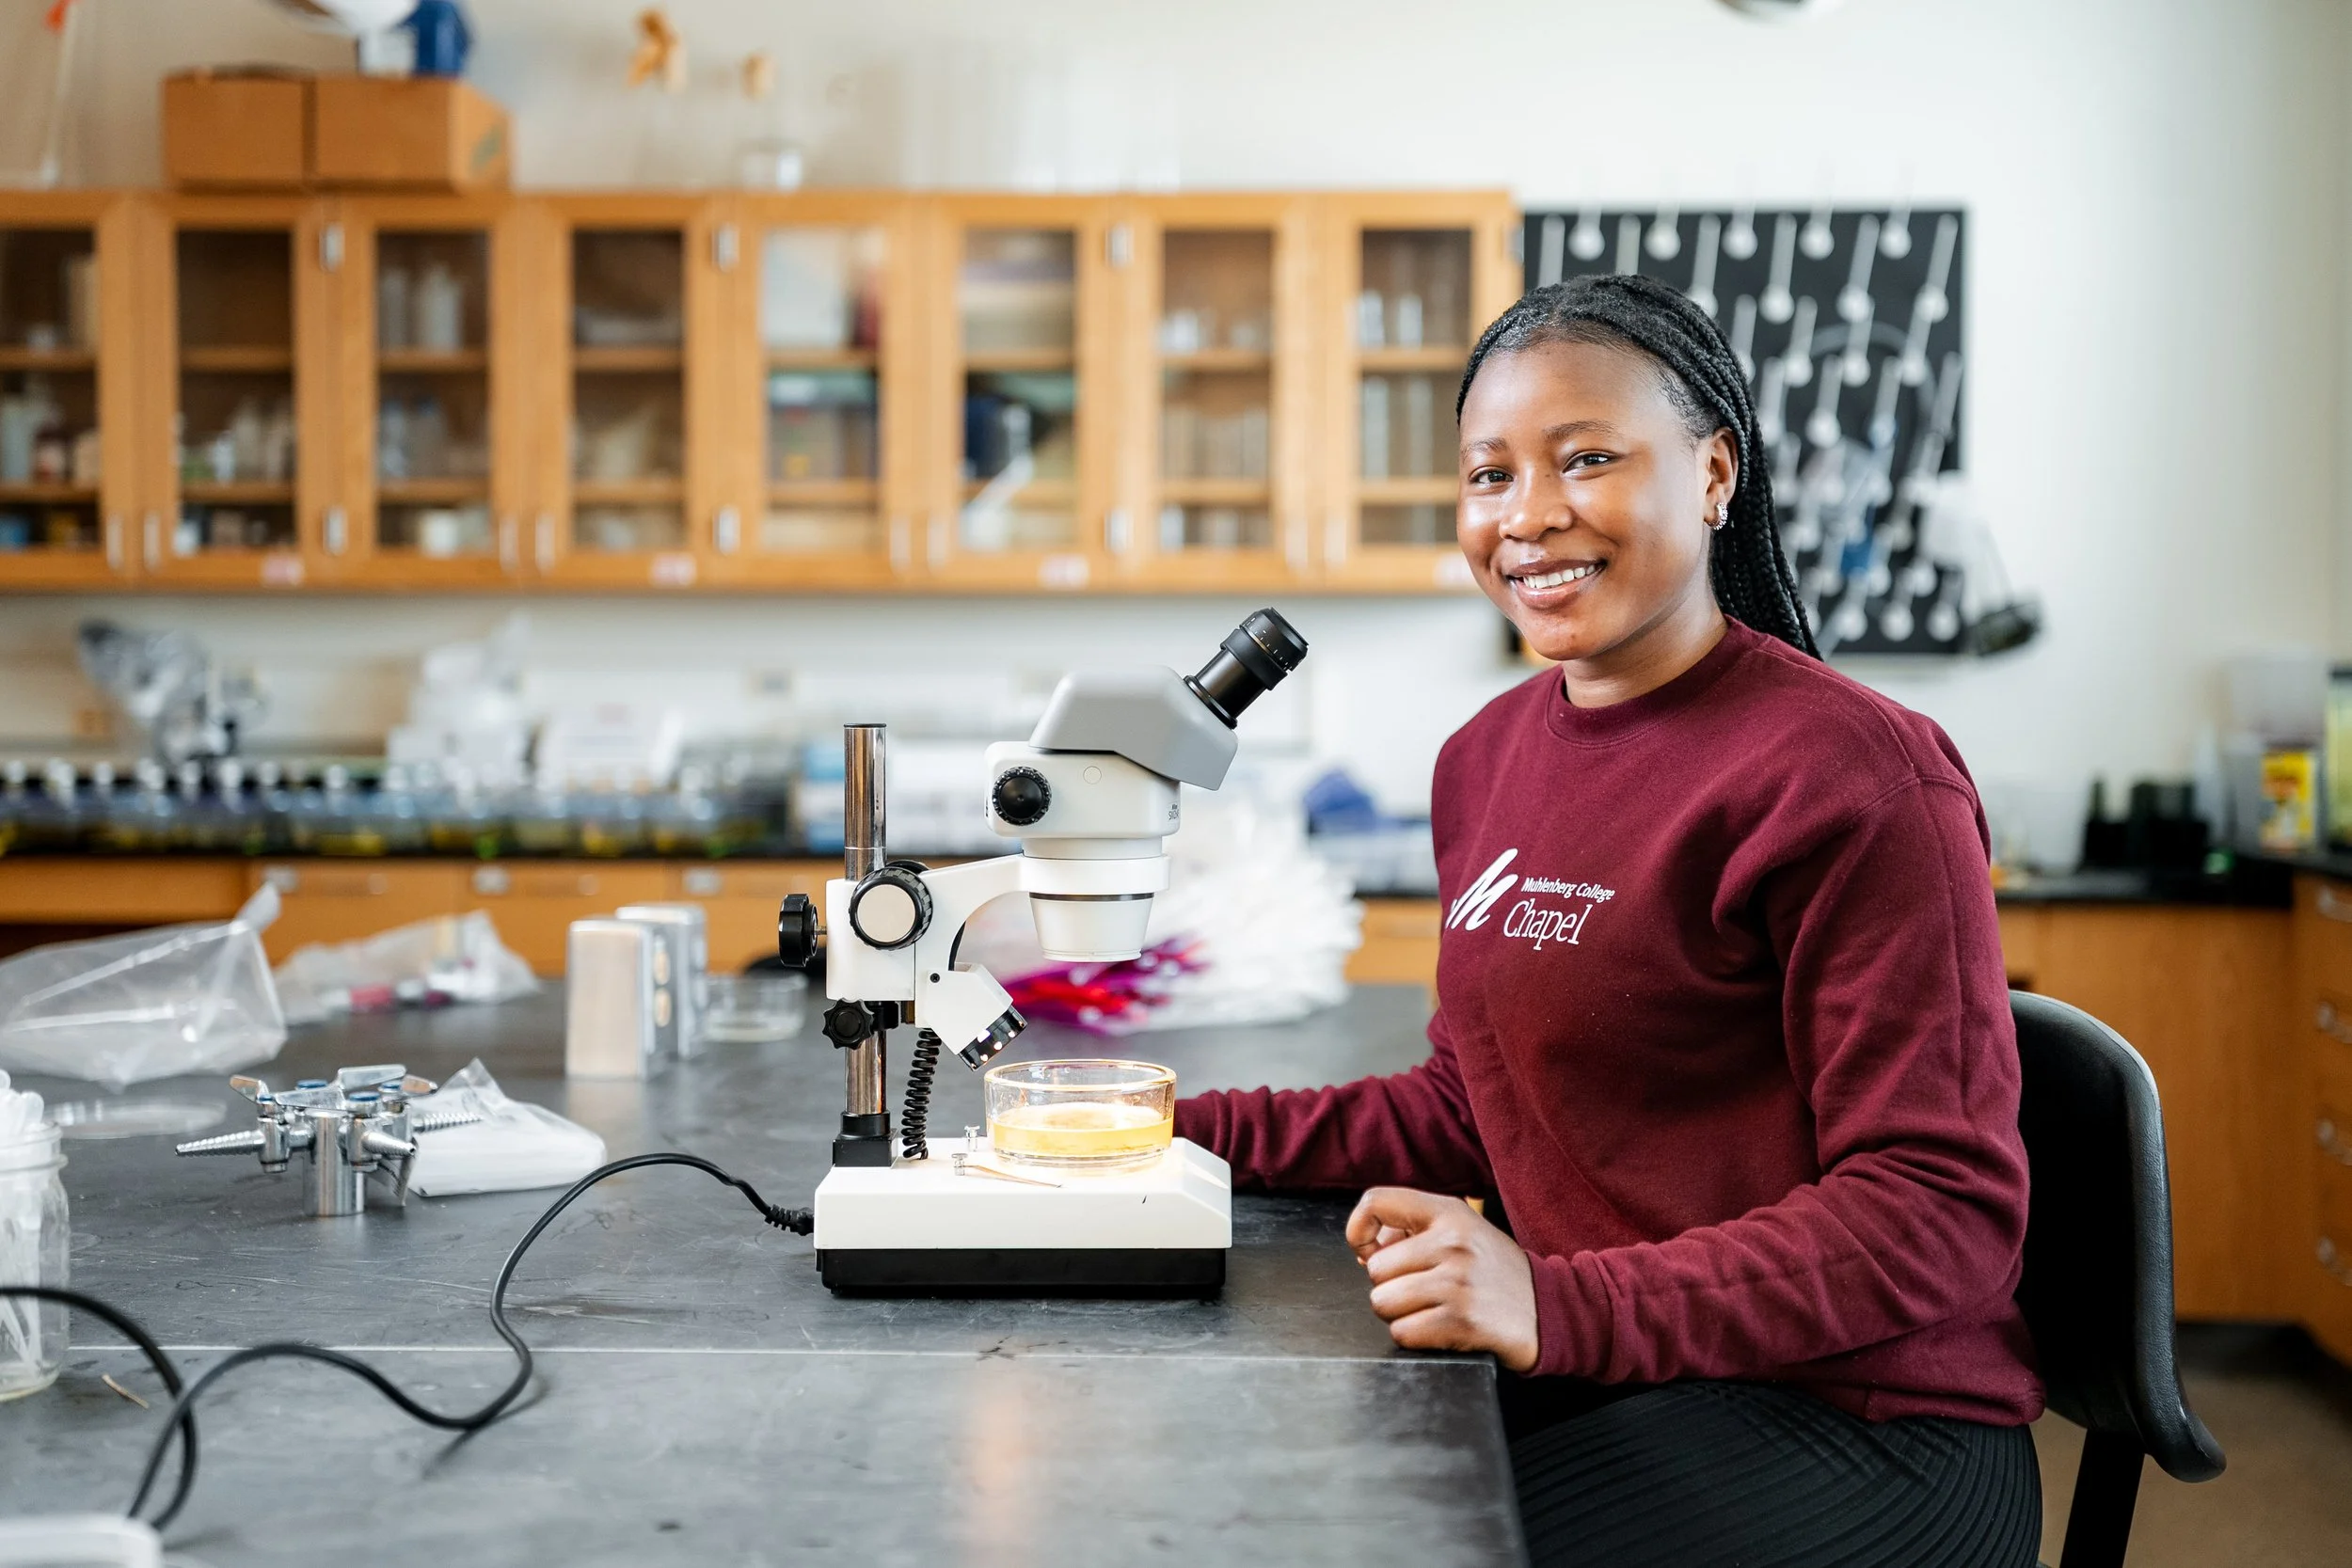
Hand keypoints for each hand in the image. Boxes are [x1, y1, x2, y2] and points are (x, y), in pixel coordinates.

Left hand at [1346, 1187, 1539, 1373]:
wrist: (1550, 1309)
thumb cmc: (1494, 1271)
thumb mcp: (1461, 1231)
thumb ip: (1411, 1231)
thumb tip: (1363, 1249)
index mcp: (1448, 1212)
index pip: (1376, 1201)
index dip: (1358, 1230)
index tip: (1367, 1250)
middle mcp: (1452, 1242)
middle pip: (1375, 1269)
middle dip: (1389, 1285)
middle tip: (1421, 1288)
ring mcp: (1457, 1282)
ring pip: (1382, 1302)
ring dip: (1399, 1314)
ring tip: (1431, 1308)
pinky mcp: (1461, 1321)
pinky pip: (1402, 1332)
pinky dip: (1413, 1336)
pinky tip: (1439, 1327)